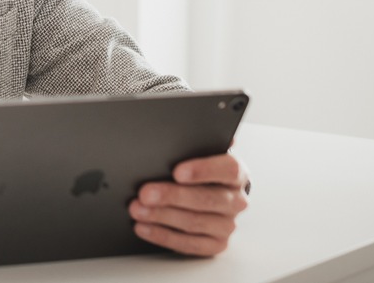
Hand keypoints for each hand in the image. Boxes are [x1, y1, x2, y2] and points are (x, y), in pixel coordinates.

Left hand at [128, 153, 248, 256]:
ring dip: (162, 217)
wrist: (214, 193)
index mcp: (236, 173)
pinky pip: (189, 244)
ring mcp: (227, 225)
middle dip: (172, 196)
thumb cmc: (202, 170)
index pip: (227, 169)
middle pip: (206, 199)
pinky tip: (144, 227)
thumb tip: (192, 127)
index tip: (177, 171)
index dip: (203, 170)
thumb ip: (199, 142)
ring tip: (137, 209)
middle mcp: (236, 200)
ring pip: (194, 223)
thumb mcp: (203, 153)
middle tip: (145, 193)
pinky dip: (163, 236)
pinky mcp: (216, 244)